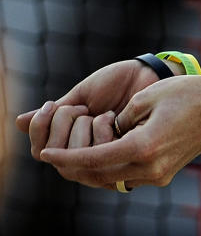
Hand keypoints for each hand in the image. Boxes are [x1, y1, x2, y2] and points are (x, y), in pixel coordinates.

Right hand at [16, 59, 163, 158]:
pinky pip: (96, 156)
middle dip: (61, 126)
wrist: (149, 75)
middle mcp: (88, 155)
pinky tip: (109, 117)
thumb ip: (54, 114)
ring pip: (72, 159)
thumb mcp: (81, 97)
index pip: (41, 151)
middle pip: (53, 157)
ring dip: (79, 129)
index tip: (51, 105)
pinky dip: (97, 132)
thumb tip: (17, 122)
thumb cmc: (118, 84)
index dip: (39, 130)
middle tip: (81, 107)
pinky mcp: (125, 158)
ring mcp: (106, 159)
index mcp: (74, 141)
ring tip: (98, 112)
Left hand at [37, 75, 200, 190]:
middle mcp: (150, 167)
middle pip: (99, 175)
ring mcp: (159, 174)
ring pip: (112, 179)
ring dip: (91, 169)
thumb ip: (121, 117)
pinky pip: (128, 175)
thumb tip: (107, 131)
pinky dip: (110, 168)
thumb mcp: (147, 96)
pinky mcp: (164, 173)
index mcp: (144, 146)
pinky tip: (100, 153)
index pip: (93, 158)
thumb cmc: (191, 94)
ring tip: (73, 154)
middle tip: (54, 154)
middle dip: (73, 167)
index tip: (45, 152)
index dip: (66, 156)